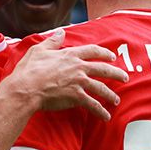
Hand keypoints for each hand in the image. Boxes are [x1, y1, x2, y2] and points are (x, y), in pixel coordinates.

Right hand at [4, 29, 128, 120]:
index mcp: (70, 55)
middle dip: (116, 73)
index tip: (111, 56)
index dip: (104, 53)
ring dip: (110, 95)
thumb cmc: (29, 70)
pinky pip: (93, 105)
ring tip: (116, 100)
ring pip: (101, 88)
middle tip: (124, 77)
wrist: (25, 89)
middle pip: (103, 69)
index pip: (92, 51)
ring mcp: (79, 82)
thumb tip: (61, 32)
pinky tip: (106, 117)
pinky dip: (101, 112)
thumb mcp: (39, 50)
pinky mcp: (77, 97)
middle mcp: (78, 67)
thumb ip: (53, 41)